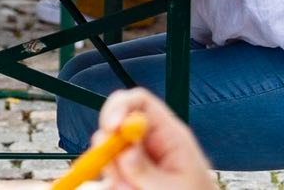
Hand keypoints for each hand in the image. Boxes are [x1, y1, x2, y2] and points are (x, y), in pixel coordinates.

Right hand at [95, 88, 214, 189]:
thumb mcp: (174, 187)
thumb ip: (147, 170)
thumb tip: (124, 151)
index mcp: (169, 134)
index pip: (140, 102)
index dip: (120, 106)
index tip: (111, 127)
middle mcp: (150, 141)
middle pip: (116, 126)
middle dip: (109, 147)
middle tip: (117, 175)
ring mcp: (137, 158)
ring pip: (109, 153)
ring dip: (115, 175)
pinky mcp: (128, 175)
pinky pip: (110, 175)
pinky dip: (115, 186)